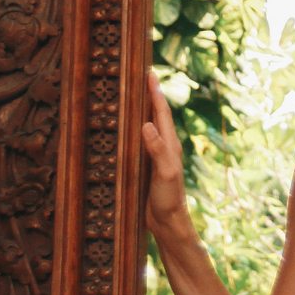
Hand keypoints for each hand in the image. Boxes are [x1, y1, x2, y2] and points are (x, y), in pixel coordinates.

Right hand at [142, 68, 194, 245]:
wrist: (168, 222)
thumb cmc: (169, 199)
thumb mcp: (164, 173)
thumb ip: (157, 149)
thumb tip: (146, 124)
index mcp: (169, 144)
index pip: (161, 112)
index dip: (155, 92)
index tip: (149, 72)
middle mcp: (163, 146)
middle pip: (155, 114)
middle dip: (148, 95)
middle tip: (138, 76)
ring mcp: (155, 156)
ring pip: (147, 126)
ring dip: (140, 110)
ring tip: (130, 95)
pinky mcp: (146, 166)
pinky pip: (138, 141)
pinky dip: (132, 129)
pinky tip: (124, 129)